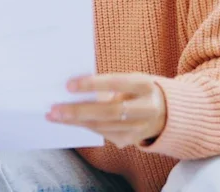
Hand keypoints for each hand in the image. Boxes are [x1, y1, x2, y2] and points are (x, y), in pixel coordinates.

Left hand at [47, 73, 167, 148]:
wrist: (165, 112)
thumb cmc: (136, 90)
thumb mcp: (129, 80)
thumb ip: (108, 84)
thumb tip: (73, 88)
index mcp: (145, 85)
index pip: (117, 83)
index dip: (92, 84)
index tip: (68, 85)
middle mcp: (146, 108)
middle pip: (109, 111)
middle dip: (79, 111)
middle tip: (54, 108)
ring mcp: (140, 128)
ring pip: (104, 126)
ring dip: (75, 121)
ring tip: (54, 115)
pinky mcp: (131, 140)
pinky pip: (103, 133)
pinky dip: (83, 126)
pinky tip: (67, 121)